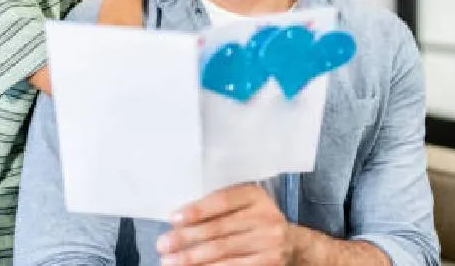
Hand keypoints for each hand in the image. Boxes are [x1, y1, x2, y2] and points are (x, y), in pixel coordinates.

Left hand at [156, 183, 296, 265]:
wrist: (292, 244)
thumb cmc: (254, 221)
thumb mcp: (243, 205)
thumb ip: (217, 208)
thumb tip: (178, 221)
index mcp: (255, 195)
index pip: (223, 200)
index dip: (197, 210)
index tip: (173, 218)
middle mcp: (266, 217)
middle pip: (219, 229)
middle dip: (186, 239)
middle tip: (162, 245)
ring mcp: (269, 243)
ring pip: (223, 252)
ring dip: (192, 259)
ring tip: (170, 262)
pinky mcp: (269, 264)